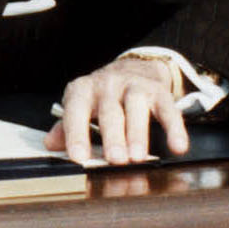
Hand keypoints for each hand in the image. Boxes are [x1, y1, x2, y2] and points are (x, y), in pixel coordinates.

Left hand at [43, 54, 189, 166]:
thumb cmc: (103, 97)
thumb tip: (50, 145)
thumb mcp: (81, 107)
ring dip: (138, 133)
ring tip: (138, 157)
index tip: (78, 158)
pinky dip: (175, 129)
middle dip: (112, 137)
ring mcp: (134, 86)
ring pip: (136, 108)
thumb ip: (67, 127)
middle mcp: (107, 85)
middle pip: (109, 111)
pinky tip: (178, 147)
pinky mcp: (159, 92)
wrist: (135, 68)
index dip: (75, 134)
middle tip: (115, 159)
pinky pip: (168, 110)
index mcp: (83, 90)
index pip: (75, 111)